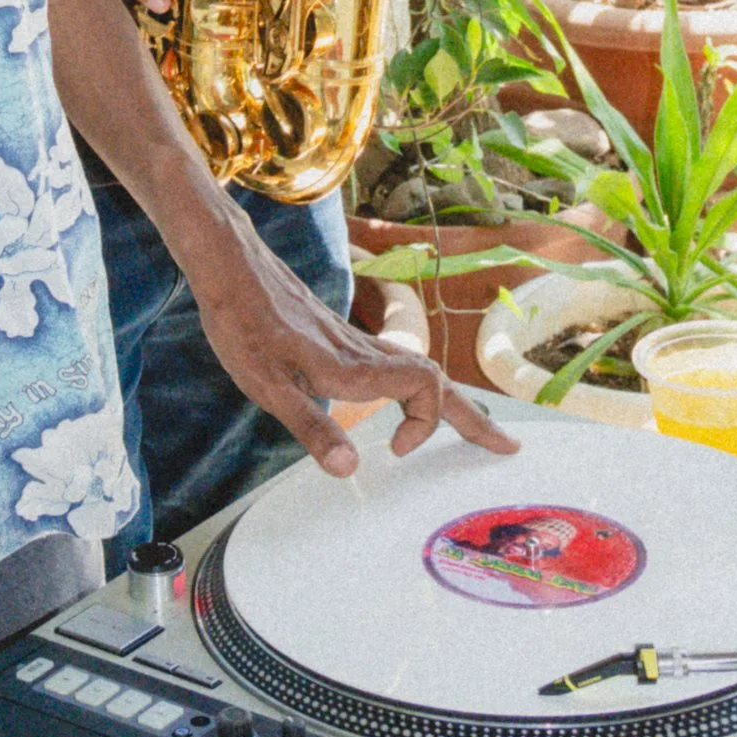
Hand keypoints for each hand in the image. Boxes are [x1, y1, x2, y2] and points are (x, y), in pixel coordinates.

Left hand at [184, 220, 517, 478]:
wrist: (230, 267)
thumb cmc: (243, 324)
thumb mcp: (269, 387)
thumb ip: (312, 428)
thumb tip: (351, 469)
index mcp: (354, 366)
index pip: (426, 386)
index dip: (428, 420)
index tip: (398, 449)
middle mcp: (363, 351)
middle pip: (435, 380)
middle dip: (471, 415)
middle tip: (506, 445)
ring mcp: (353, 341)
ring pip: (417, 370)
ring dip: (446, 403)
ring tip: (468, 429)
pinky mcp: (337, 335)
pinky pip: (394, 365)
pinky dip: (416, 389)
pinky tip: (404, 402)